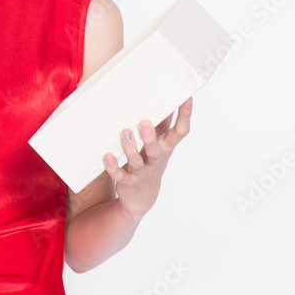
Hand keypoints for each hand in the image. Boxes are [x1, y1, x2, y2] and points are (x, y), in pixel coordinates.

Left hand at [103, 97, 192, 222]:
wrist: (141, 198)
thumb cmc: (150, 162)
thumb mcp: (160, 144)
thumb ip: (162, 124)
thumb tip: (165, 97)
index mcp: (165, 148)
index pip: (180, 132)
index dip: (185, 116)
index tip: (186, 98)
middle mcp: (155, 160)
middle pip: (156, 150)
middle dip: (150, 137)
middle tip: (144, 121)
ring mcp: (141, 172)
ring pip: (137, 162)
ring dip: (130, 148)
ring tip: (125, 133)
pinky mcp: (127, 182)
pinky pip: (120, 175)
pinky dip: (113, 167)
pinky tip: (107, 157)